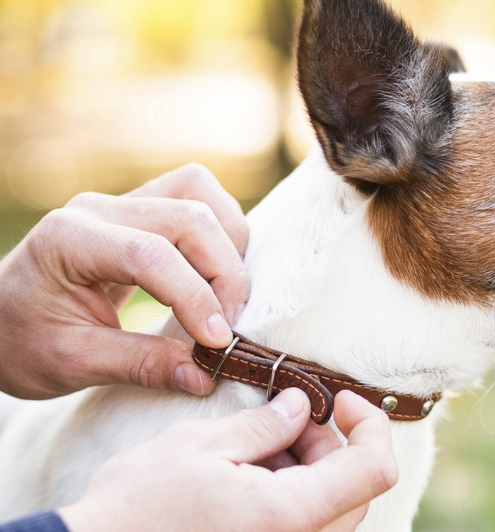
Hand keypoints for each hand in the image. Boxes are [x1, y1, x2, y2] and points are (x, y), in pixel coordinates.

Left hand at [0, 164, 248, 398]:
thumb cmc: (21, 341)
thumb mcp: (72, 363)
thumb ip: (141, 366)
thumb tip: (206, 377)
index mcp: (68, 239)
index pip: (151, 254)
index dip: (195, 297)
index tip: (217, 343)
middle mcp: (98, 208)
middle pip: (189, 215)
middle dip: (223, 271)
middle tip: (226, 326)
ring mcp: (120, 202)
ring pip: (198, 193)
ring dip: (228, 243)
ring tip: (224, 297)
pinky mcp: (139, 209)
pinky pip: (194, 198)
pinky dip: (219, 233)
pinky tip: (213, 275)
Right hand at [58, 389, 398, 531]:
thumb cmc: (137, 507)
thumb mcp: (200, 447)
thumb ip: (263, 425)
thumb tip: (300, 405)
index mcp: (289, 516)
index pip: (375, 469)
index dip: (371, 425)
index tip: (338, 399)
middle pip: (356, 487)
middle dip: (329, 443)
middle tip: (284, 418)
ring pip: (333, 508)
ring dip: (308, 468)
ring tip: (255, 448)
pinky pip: (305, 525)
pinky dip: (291, 493)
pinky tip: (249, 477)